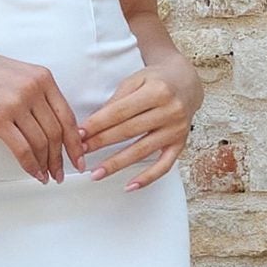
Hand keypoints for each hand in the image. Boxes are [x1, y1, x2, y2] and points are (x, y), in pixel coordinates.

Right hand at [0, 40, 87, 182]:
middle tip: (61, 173)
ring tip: (47, 176)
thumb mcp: (18, 74)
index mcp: (43, 78)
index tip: (78, 156)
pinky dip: (31, 164)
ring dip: (46, 164)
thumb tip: (50, 127)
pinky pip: (22, 148)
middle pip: (56, 132)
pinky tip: (33, 172)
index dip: (75, 141)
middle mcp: (33, 89)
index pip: (67, 116)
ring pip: (41, 143)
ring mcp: (16, 103)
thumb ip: (37, 95)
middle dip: (62, 157)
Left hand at [79, 65, 194, 188]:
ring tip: (96, 173)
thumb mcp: (136, 80)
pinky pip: (164, 165)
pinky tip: (130, 186)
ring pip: (142, 151)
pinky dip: (147, 178)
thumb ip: (116, 100)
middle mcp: (170, 111)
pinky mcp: (181, 144)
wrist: (187, 83)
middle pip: (129, 131)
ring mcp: (176, 130)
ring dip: (117, 164)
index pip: (120, 111)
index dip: (97, 124)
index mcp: (157, 91)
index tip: (79, 133)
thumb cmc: (157, 80)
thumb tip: (93, 125)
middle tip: (81, 152)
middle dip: (101, 142)